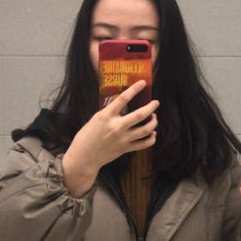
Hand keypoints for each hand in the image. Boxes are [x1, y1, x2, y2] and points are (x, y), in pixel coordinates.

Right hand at [62, 80, 158, 196]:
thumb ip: (109, 112)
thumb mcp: (95, 119)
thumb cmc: (86, 136)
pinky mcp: (125, 149)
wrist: (84, 157)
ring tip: (154, 117)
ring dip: (153, 122)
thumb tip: (121, 104)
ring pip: (145, 130)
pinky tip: (153, 134)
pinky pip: (144, 144)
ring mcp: (123, 139)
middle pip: (140, 115)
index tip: (143, 83)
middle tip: (156, 102)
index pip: (123, 99)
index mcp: (106, 116)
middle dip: (151, 107)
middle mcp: (117, 126)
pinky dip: (151, 139)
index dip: (134, 89)